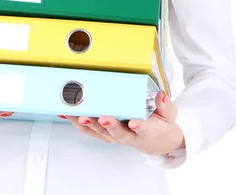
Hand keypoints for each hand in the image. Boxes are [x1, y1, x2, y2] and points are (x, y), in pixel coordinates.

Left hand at [60, 91, 184, 155]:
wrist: (154, 141)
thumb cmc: (159, 126)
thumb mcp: (169, 115)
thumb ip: (166, 106)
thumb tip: (162, 95)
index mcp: (145, 131)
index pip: (142, 129)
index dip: (139, 126)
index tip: (135, 123)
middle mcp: (128, 136)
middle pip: (117, 133)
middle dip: (108, 125)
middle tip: (102, 118)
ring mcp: (114, 136)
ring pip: (99, 132)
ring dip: (88, 123)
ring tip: (78, 114)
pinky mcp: (104, 134)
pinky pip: (89, 130)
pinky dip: (77, 122)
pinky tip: (67, 113)